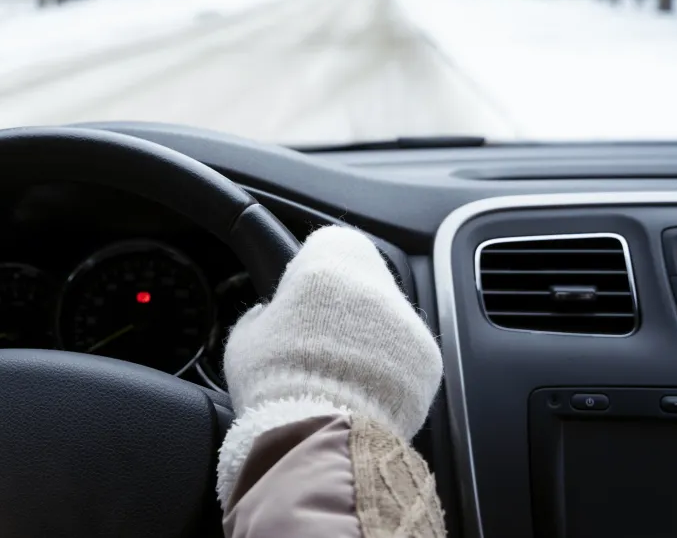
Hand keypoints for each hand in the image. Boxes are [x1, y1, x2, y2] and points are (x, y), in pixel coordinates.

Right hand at [217, 226, 441, 500]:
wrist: (318, 433)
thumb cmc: (274, 380)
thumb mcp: (248, 337)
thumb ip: (263, 314)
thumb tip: (269, 315)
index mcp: (329, 261)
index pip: (328, 243)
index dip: (311, 269)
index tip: (298, 297)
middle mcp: (376, 282)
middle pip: (364, 278)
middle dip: (345, 303)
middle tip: (317, 338)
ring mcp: (409, 321)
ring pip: (388, 317)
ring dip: (370, 335)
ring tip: (340, 371)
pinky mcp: (428, 360)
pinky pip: (408, 354)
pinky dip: (391, 367)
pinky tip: (362, 390)